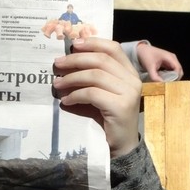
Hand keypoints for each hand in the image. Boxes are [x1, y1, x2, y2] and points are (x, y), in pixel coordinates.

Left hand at [53, 36, 141, 157]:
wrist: (121, 146)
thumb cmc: (108, 117)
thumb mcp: (103, 92)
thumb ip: (94, 75)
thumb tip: (67, 59)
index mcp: (130, 72)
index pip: (113, 48)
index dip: (93, 43)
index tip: (73, 44)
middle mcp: (132, 80)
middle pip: (101, 60)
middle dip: (76, 60)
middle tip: (57, 64)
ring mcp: (129, 93)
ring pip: (96, 75)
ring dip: (72, 78)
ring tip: (57, 84)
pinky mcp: (120, 107)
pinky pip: (92, 94)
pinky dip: (76, 95)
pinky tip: (66, 101)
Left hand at [135, 42, 183, 81]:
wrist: (142, 50)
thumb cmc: (146, 56)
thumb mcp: (149, 67)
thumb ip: (154, 77)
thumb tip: (161, 84)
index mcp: (170, 57)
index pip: (178, 69)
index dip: (176, 77)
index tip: (170, 84)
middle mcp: (172, 58)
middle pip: (179, 71)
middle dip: (175, 79)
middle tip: (168, 85)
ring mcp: (171, 60)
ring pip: (177, 71)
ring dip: (173, 78)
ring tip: (166, 83)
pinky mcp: (168, 63)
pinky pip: (172, 71)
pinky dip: (170, 76)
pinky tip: (164, 79)